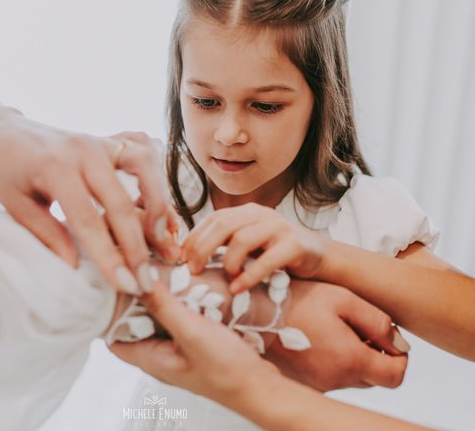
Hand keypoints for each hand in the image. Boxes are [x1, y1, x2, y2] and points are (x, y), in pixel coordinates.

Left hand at [0, 113, 179, 293]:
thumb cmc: (3, 169)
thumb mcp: (15, 204)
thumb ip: (47, 233)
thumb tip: (76, 266)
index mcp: (56, 169)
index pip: (89, 222)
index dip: (110, 257)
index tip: (127, 286)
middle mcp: (85, 151)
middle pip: (122, 203)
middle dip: (139, 246)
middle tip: (147, 279)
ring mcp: (99, 140)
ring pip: (145, 168)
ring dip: (158, 204)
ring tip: (162, 239)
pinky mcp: (108, 138)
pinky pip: (141, 151)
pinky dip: (155, 175)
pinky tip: (156, 202)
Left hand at [110, 281, 280, 409]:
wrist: (262, 387)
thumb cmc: (228, 371)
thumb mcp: (192, 332)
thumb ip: (164, 307)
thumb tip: (139, 279)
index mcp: (150, 359)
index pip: (112, 335)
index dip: (107, 311)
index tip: (112, 283)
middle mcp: (160, 355)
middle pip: (134, 323)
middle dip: (134, 298)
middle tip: (137, 270)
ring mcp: (178, 349)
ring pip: (157, 319)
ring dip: (158, 297)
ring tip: (158, 272)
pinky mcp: (194, 343)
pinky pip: (178, 318)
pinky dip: (178, 302)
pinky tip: (185, 286)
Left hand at [182, 203, 324, 292]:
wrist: (321, 258)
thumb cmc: (277, 254)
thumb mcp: (249, 245)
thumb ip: (225, 244)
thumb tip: (188, 257)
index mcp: (246, 212)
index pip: (212, 219)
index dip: (193, 238)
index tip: (180, 259)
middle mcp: (260, 214)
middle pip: (222, 225)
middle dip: (202, 248)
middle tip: (193, 271)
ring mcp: (278, 227)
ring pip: (242, 239)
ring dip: (228, 263)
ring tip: (226, 279)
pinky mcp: (294, 245)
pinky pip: (267, 260)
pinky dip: (249, 276)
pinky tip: (238, 289)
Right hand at [266, 280, 409, 390]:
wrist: (254, 312)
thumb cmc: (296, 301)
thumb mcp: (343, 298)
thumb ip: (378, 321)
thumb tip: (400, 344)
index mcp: (350, 359)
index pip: (395, 376)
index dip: (400, 358)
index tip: (389, 340)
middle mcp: (335, 380)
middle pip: (374, 378)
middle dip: (374, 355)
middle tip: (357, 328)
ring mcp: (317, 385)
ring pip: (350, 378)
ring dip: (351, 358)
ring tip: (332, 329)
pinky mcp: (303, 384)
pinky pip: (330, 378)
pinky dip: (331, 363)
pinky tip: (317, 339)